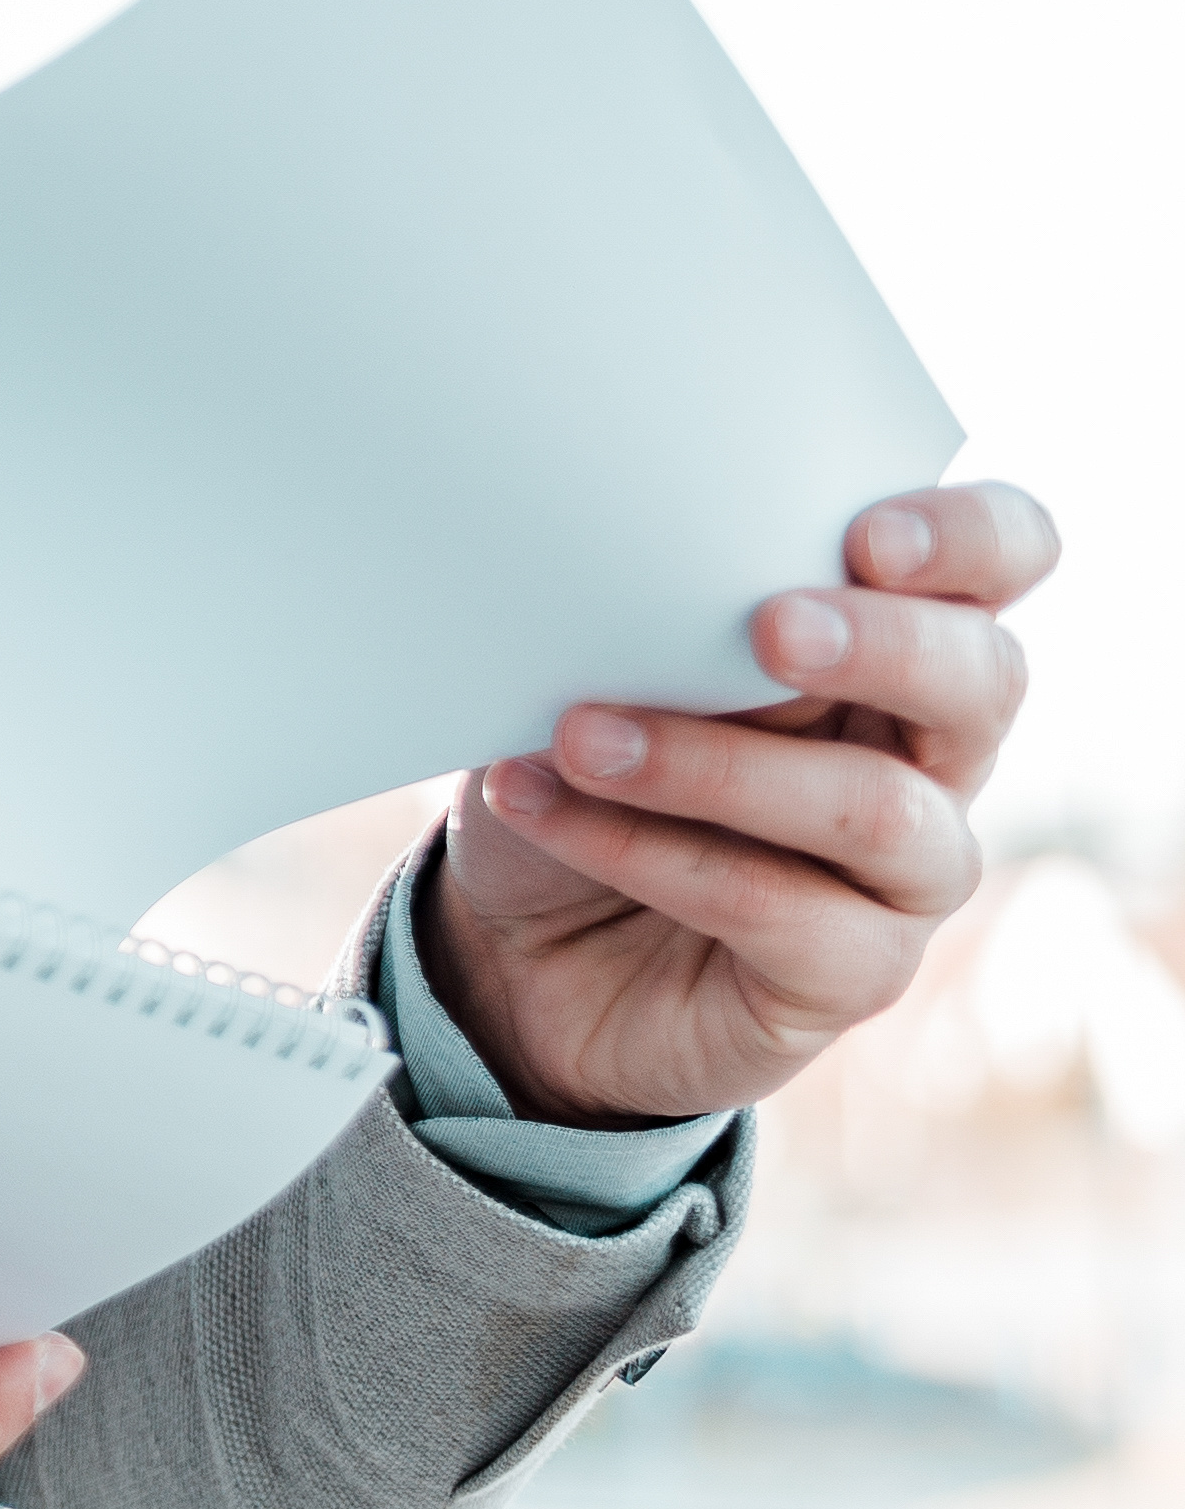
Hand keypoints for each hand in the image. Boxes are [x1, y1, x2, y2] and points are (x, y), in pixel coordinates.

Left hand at [425, 481, 1060, 1128]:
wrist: (508, 940)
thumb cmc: (573, 767)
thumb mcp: (599, 670)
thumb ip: (669, 621)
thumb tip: (673, 582)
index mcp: (888, 640)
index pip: (999, 563)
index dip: (971, 539)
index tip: (870, 536)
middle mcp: (928, 755)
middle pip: (985, 680)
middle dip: (884, 645)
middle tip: (768, 629)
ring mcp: (905, 874)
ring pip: (877, 808)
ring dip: (717, 764)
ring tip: (576, 737)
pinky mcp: (851, 973)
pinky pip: (776, 910)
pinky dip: (645, 854)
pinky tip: (541, 808)